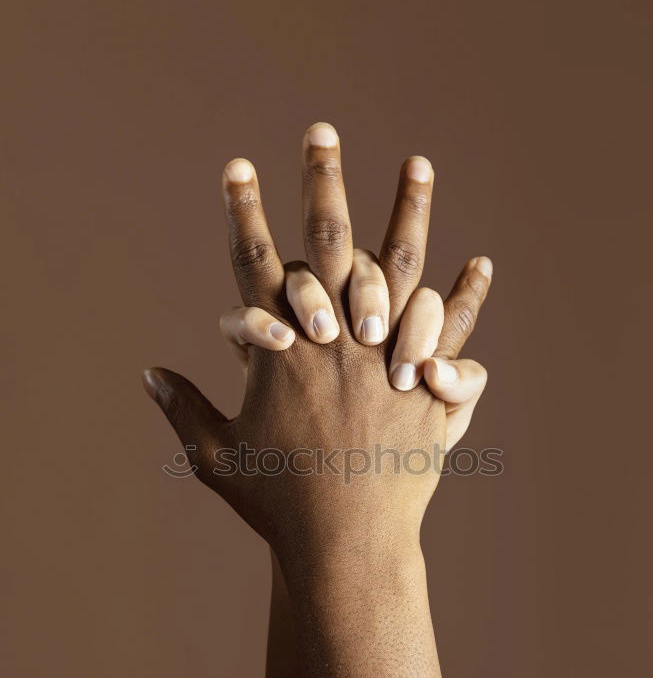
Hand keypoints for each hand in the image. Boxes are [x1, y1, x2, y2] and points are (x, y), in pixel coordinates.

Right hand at [143, 124, 492, 560]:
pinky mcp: (427, 389)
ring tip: (417, 161)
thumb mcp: (218, 457)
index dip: (241, 212)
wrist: (344, 547)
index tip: (236, 167)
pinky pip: (453, 331)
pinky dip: (466, 296)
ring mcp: (387, 358)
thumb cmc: (277, 505)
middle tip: (320, 131)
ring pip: (403, 269)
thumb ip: (183, 408)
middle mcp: (337, 342)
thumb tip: (148, 372)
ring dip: (410, 210)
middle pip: (329, 244)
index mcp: (282, 353)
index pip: (254, 265)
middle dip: (320, 182)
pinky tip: (478, 263)